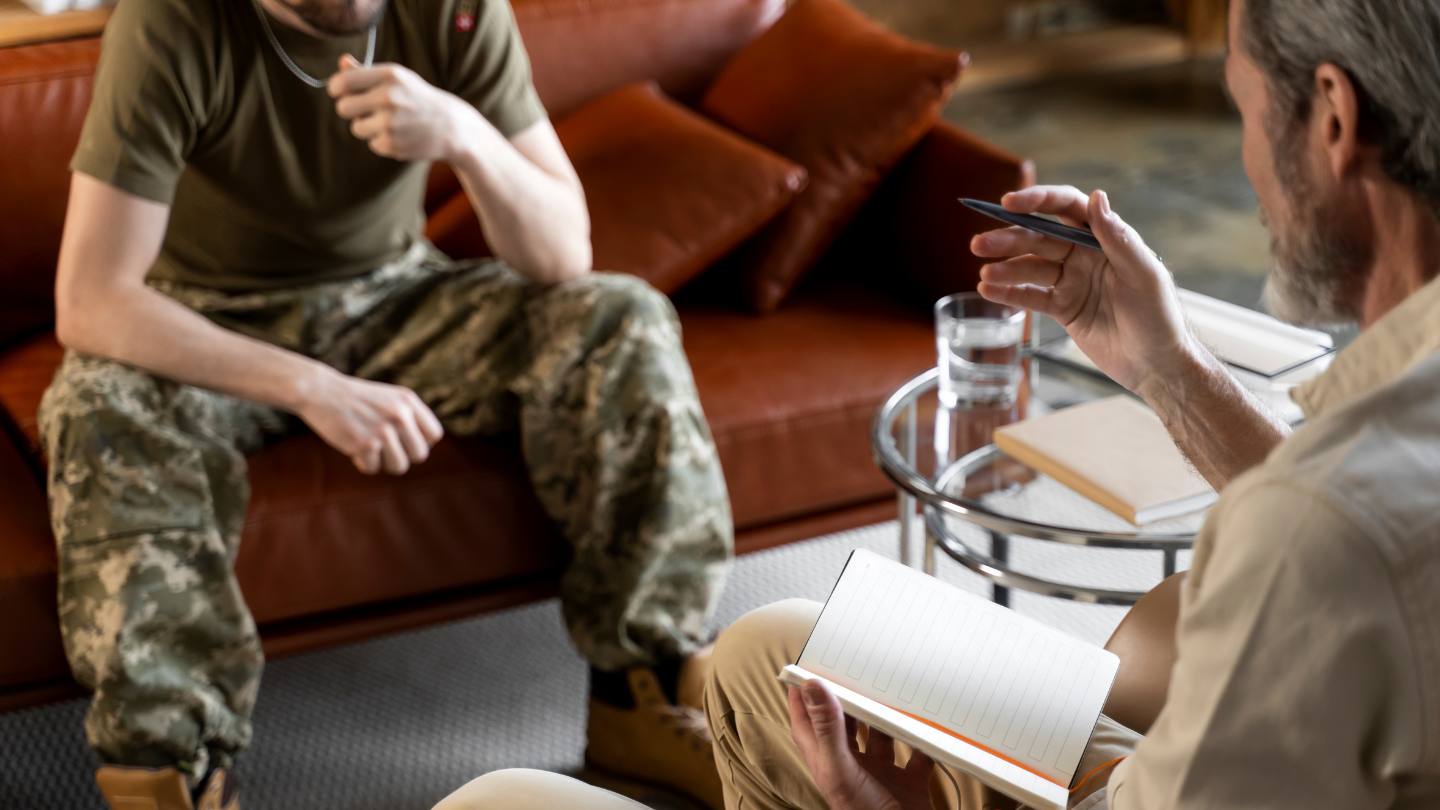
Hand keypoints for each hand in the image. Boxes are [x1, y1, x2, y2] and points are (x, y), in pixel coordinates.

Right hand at [295, 367, 444, 474]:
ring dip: (383, 463)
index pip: (434, 435)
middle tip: (386, 449)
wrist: (321, 392)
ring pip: (399, 466)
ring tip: (371, 449)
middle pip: (420, 455)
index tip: (404, 441)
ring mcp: (382, 430)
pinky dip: (362, 462)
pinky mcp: (364, 444)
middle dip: (403, 456)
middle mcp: (400, 415)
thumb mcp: (390, 399)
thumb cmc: (357, 400)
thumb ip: (410, 418)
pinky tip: (353, 447)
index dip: (420, 442)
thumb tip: (425, 449)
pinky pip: (372, 469)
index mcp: (408, 401)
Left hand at [328, 56, 473, 161]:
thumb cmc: (419, 99)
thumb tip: (342, 63)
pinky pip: (372, 143)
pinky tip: (400, 135)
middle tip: (364, 110)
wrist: (452, 127)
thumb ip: (367, 72)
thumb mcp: (399, 79)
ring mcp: (391, 123)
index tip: (339, 92)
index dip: (335, 89)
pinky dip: (382, 141)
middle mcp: (389, 97)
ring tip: (389, 123)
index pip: (343, 82)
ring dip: (367, 127)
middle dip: (350, 110)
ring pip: (356, 128)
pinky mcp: (393, 144)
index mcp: (389, 76)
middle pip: (343, 108)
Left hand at [788, 680, 933, 809]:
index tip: (807, 668)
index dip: (803, 695)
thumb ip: (828, 729)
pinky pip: (917, 755)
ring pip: (882, 736)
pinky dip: (924, 740)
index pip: (806, 721)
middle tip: (856, 670)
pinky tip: (927, 724)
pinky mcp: (909, 783)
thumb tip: (812, 686)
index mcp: (827, 761)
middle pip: (845, 725)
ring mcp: (881, 774)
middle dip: (851, 698)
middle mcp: (852, 766)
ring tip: (893, 690)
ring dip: (889, 717)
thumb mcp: (842, 770)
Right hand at [970, 186, 1199, 392]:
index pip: (1068, 208)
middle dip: (1009, 238)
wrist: (1156, 365)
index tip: (1010, 202)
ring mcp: (1072, 281)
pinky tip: (988, 290)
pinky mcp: (1063, 308)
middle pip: (1040, 237)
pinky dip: (1009, 292)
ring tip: (984, 274)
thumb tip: (1097, 197)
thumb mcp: (1143, 274)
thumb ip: (1118, 237)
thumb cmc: (1159, 317)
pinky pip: (1031, 296)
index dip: (1038, 201)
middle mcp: (1085, 255)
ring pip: (1030, 267)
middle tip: (980, 244)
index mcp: (1106, 239)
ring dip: (1005, 268)